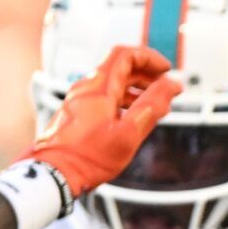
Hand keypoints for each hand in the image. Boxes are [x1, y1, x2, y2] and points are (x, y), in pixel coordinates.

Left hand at [26, 45, 181, 194]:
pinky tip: (132, 116)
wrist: (55, 173)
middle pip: (120, 67)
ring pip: (113, 82)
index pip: (126, 55)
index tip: (166, 70)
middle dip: (147, 74)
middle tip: (165, 89)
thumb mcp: (129, 132)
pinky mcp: (77, 112)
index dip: (150, 58)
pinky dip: (124, 99)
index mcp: (99, 88)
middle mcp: (87, 88)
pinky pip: (104, 96)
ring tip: (153, 104)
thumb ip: (153, 106)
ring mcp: (80, 100)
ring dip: (136, 88)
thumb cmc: (89, 157)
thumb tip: (173, 85)